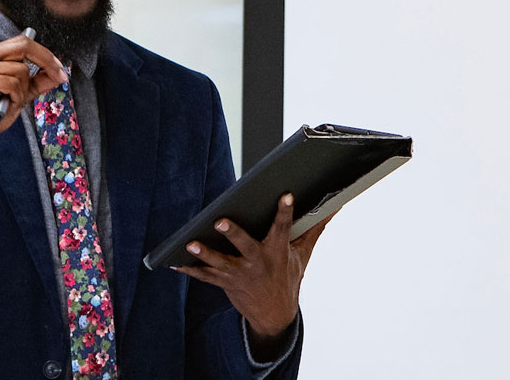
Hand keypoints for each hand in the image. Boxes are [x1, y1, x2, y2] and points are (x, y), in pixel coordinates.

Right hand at [0, 33, 67, 176]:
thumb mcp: (20, 95)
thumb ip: (37, 83)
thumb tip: (58, 74)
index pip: (23, 42)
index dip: (44, 53)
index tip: (59, 68)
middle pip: (24, 46)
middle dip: (47, 61)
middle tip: (59, 76)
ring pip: (22, 70)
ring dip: (23, 91)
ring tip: (11, 102)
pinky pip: (14, 83)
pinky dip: (16, 97)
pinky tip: (5, 105)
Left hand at [171, 194, 332, 346]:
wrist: (274, 315)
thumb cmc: (287, 277)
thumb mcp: (302, 254)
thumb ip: (314, 229)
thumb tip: (336, 206)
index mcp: (277, 252)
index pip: (283, 227)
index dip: (285, 211)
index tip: (285, 195)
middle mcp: (257, 263)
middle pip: (245, 246)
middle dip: (233, 234)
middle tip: (220, 221)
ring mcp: (239, 274)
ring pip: (220, 263)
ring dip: (205, 253)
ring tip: (190, 243)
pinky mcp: (224, 283)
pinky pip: (204, 276)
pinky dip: (189, 269)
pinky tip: (173, 262)